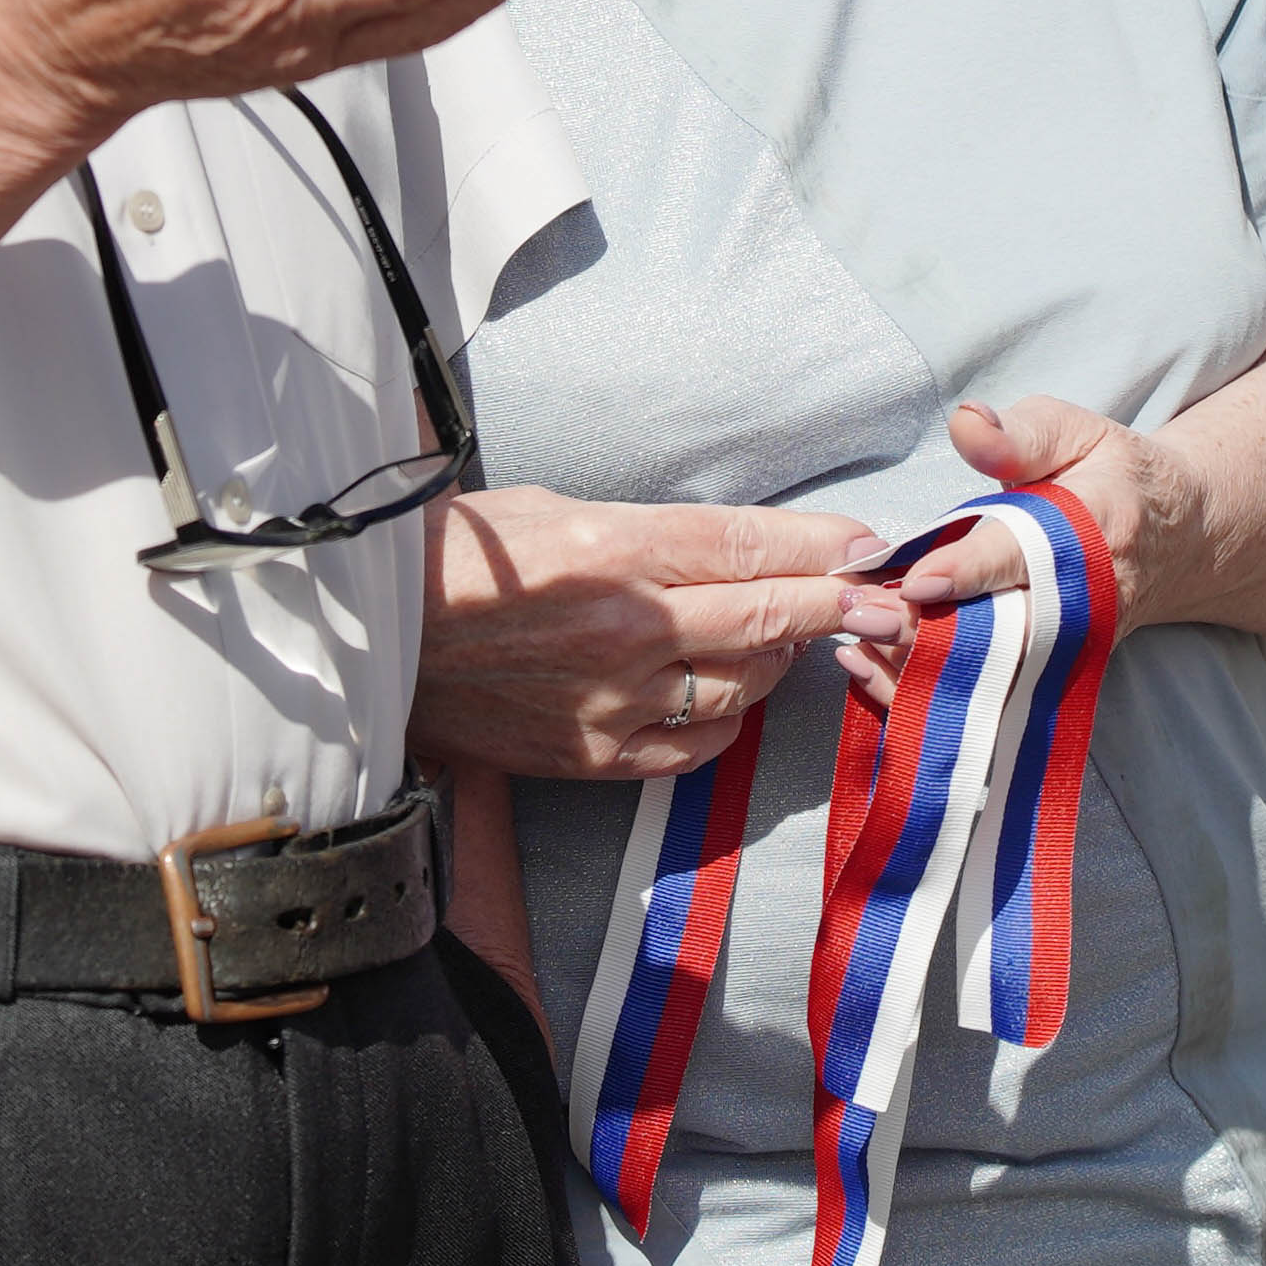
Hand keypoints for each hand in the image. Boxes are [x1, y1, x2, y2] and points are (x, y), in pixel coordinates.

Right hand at [420, 485, 914, 781]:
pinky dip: (729, 720)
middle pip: (768, 615)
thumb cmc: (460, 560)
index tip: (871, 547)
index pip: (752, 547)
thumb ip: (654, 532)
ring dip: (780, 656)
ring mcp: (613, 702)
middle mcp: (627, 629)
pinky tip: (731, 695)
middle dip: (843, 607)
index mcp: (615, 549)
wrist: (373, 642)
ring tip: (791, 633)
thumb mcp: (556, 507)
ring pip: (742, 684)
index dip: (825, 547)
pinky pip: (698, 747)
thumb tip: (741, 546)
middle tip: (892, 602)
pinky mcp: (595, 757)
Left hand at [841, 397, 1197, 703]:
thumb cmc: (1113, 477)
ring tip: (850, 643)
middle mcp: (1084, 604)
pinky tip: (868, 670)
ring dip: (914, 667)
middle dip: (925, 628)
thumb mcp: (1079, 432)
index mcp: (1095, 531)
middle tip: (856, 613)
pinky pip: (982, 700)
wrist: (1176, 542)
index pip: (1024, 554)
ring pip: (986, 678)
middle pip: (998, 631)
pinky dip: (922, 694)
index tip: (918, 576)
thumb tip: (967, 424)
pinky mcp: (1049, 680)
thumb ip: (1021, 434)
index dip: (971, 569)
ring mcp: (1068, 652)